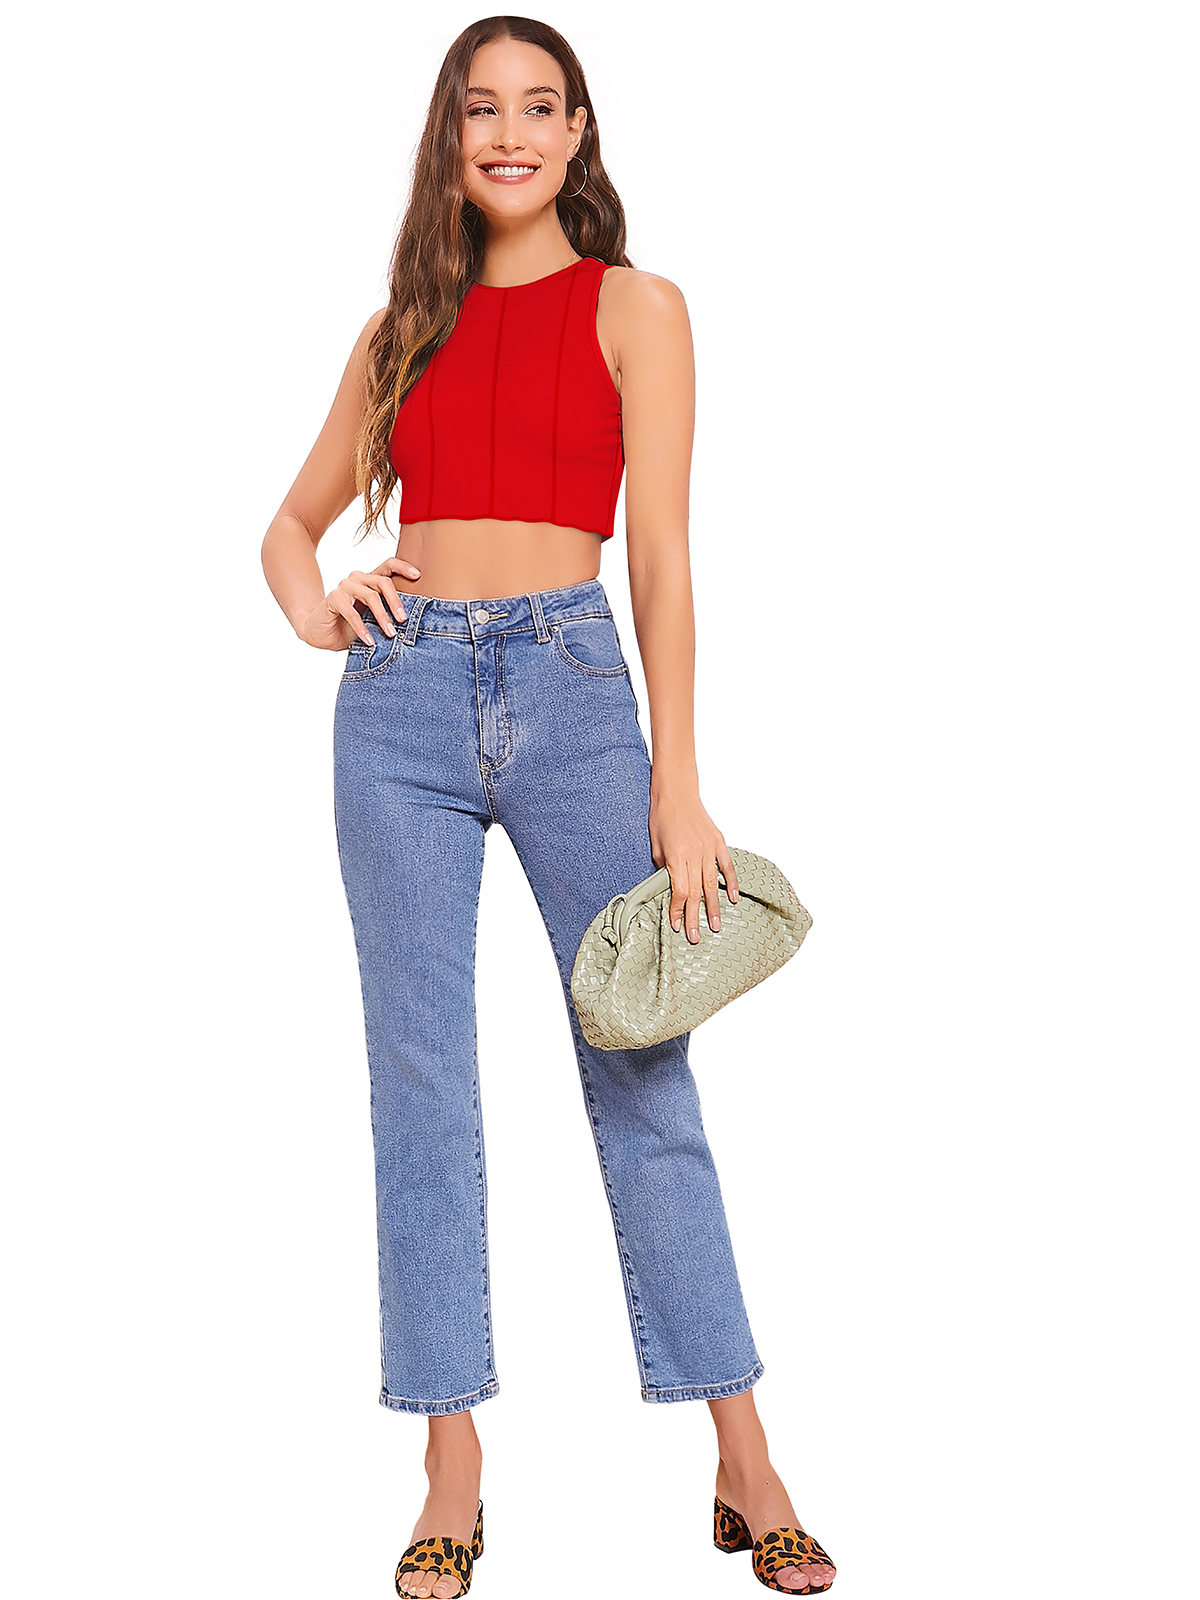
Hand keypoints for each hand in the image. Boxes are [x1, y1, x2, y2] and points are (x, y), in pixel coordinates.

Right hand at [297, 557, 421, 649]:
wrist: (321, 635)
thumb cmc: (350, 627)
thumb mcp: (373, 621)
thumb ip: (388, 615)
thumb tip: (412, 623)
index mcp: (370, 581)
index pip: (388, 565)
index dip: (403, 567)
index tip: (418, 576)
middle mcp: (357, 579)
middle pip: (383, 582)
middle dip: (396, 602)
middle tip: (403, 620)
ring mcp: (344, 587)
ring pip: (371, 596)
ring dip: (382, 616)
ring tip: (390, 634)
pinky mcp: (333, 598)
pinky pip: (352, 612)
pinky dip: (362, 628)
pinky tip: (369, 641)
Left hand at [648, 786, 739, 943]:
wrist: (676, 792)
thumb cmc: (661, 817)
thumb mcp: (655, 846)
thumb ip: (664, 869)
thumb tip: (670, 888)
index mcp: (676, 856)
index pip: (678, 891)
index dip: (677, 910)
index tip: (676, 925)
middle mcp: (694, 854)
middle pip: (695, 892)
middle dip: (694, 916)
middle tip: (696, 937)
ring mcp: (708, 848)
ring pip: (712, 884)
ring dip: (714, 907)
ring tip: (716, 925)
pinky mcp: (718, 841)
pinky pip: (727, 866)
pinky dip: (731, 883)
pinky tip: (732, 898)